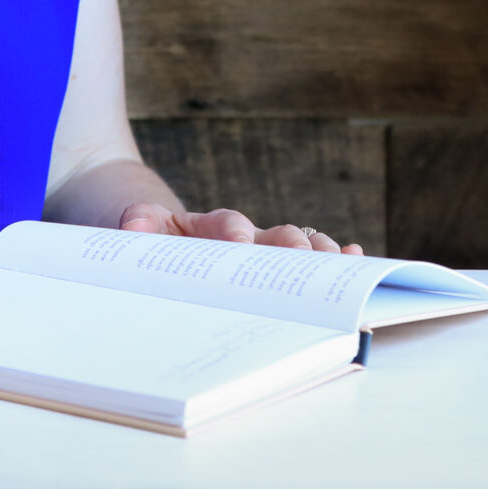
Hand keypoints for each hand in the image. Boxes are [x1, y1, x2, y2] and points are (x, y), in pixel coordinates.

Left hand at [117, 201, 362, 255]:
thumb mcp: (136, 232)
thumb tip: (133, 225)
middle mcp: (246, 236)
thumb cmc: (151, 244)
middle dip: (291, 246)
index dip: (234, 234)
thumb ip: (138, 225)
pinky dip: (334, 255)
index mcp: (207, 227)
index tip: (240, 245)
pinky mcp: (278, 265)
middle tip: (301, 258)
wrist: (156, 236)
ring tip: (336, 262)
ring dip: (318, 253)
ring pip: (300, 246)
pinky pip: (311, 259)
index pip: (225, 224)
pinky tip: (354, 255)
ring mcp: (266, 250)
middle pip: (276, 235)